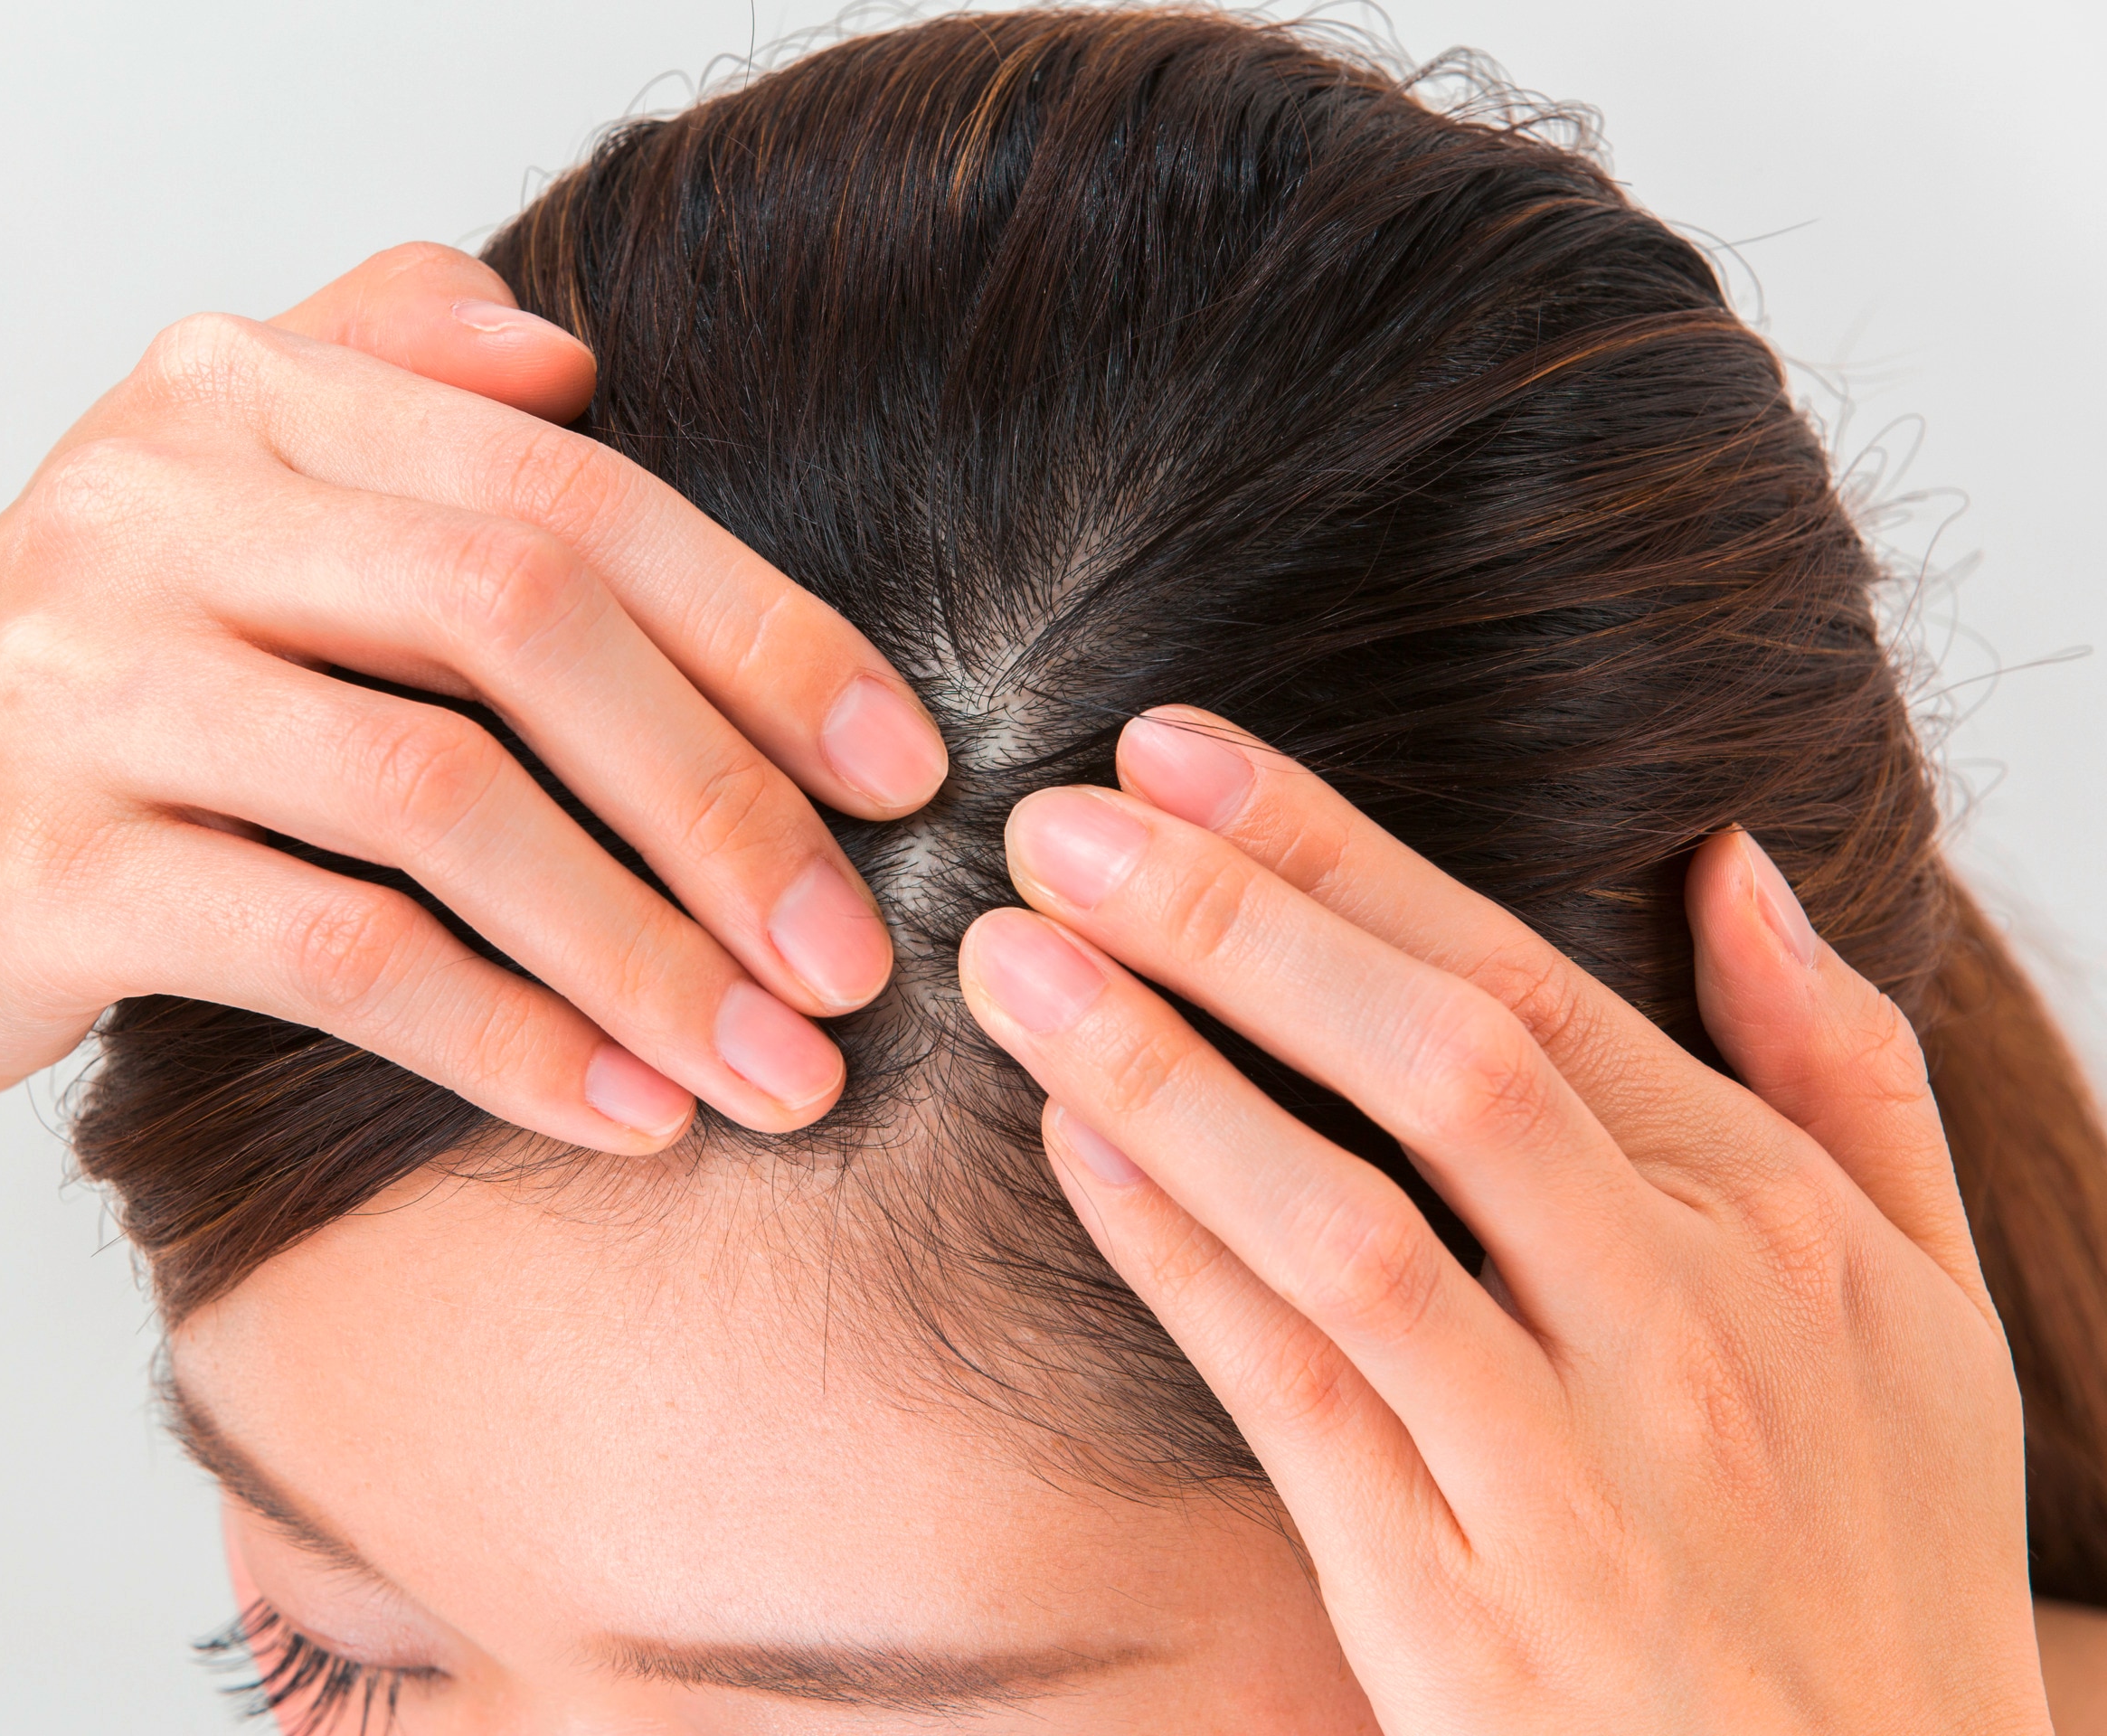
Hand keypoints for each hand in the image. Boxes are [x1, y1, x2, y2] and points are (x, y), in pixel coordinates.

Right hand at [0, 242, 945, 1150]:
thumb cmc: (64, 708)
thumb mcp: (196, 499)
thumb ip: (375, 374)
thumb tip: (573, 356)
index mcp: (232, 396)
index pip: (566, 488)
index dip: (761, 631)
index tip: (900, 768)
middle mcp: (151, 502)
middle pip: (525, 621)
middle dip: (724, 800)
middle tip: (852, 953)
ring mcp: (85, 678)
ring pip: (444, 799)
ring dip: (643, 949)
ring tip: (771, 1066)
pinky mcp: (43, 863)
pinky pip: (338, 952)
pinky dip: (509, 1041)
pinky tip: (620, 1113)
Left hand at [957, 705, 2049, 1733]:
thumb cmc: (1884, 1557)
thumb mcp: (1929, 1303)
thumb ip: (1841, 1070)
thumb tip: (1738, 863)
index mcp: (1778, 1226)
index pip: (1532, 984)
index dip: (1338, 856)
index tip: (1182, 757)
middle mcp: (1684, 1328)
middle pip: (1437, 1069)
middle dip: (1234, 922)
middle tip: (1058, 819)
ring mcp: (1569, 1474)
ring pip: (1344, 1226)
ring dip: (1164, 1072)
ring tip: (1013, 957)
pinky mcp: (1458, 1607)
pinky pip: (1293, 1398)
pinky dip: (1174, 1259)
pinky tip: (1070, 1145)